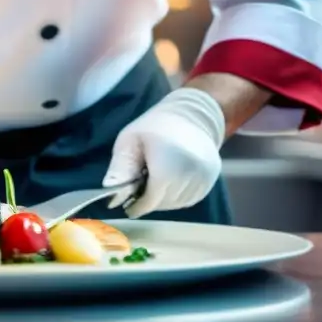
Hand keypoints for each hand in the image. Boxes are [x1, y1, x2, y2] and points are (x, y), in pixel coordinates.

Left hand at [102, 88, 224, 217]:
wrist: (190, 115)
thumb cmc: (153, 127)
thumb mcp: (129, 142)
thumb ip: (120, 170)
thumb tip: (111, 199)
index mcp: (169, 162)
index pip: (152, 199)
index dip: (138, 205)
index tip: (128, 206)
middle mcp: (191, 173)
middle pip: (163, 202)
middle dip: (149, 200)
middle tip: (139, 187)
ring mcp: (204, 178)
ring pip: (176, 203)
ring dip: (162, 199)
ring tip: (154, 179)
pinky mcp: (210, 182)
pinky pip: (188, 200)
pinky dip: (175, 196)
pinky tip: (169, 181)